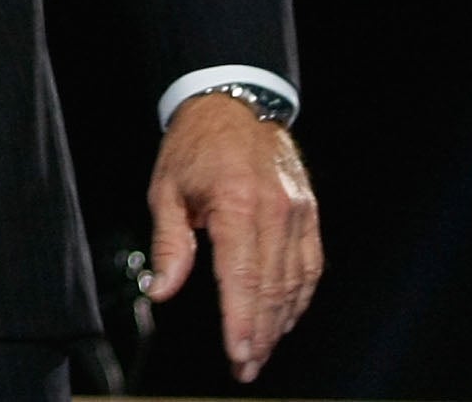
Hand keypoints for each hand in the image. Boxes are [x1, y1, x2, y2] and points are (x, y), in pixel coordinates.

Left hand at [142, 92, 322, 383]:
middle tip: (247, 367)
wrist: (233, 103)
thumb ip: (169, 245)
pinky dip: (299, 297)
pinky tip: (285, 319)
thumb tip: (161, 291)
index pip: (242, 278)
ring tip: (262, 352)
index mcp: (237, 203)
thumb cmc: (194, 146)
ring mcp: (297, 212)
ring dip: (280, 323)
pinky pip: (310, 266)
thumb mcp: (166, 190)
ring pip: (295, 282)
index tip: (238, 356)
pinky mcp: (308, 212)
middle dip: (261, 335)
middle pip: (272, 288)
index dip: (242, 323)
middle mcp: (275, 210)